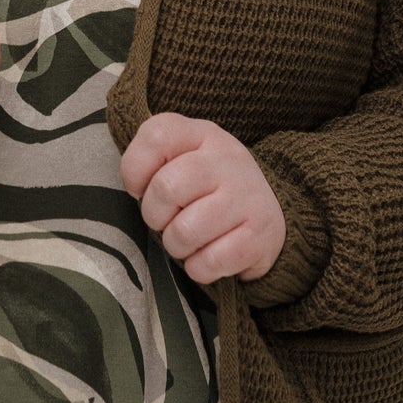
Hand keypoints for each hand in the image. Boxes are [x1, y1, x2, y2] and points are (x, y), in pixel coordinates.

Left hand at [119, 112, 286, 283]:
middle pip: (166, 188)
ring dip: (176, 246)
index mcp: (204, 134)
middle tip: (166, 220)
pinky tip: (207, 255)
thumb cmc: (208, 188)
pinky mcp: (260, 235)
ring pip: (185, 231)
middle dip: (154, 215)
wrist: (267, 214)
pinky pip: (209, 262)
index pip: (156, 136)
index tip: (141, 188)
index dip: (135, 169)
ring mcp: (248, 197)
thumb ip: (153, 159)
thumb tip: (136, 187)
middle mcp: (229, 160)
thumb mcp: (183, 158)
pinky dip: (198, 268)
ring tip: (188, 239)